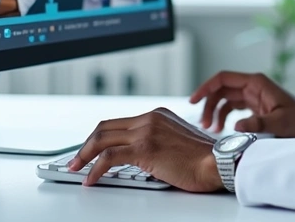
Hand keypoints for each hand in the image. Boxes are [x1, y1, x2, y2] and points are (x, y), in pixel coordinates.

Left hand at [68, 107, 220, 191]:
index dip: (101, 137)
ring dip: (84, 156)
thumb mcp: (179, 141)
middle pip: (105, 127)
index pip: (119, 123)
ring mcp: (146, 132)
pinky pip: (109, 157)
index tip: (91, 149)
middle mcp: (150, 118)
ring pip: (102, 139)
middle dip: (86, 145)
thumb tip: (143, 158)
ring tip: (76, 169)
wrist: (218, 162)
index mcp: (158, 115)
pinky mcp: (144, 149)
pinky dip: (95, 169)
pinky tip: (91, 179)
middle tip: (76, 159)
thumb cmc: (205, 158)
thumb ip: (160, 141)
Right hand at [190, 71, 294, 137]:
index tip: (193, 100)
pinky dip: (224, 117)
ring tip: (209, 129)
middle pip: (221, 90)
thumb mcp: (280, 122)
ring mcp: (253, 95)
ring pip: (225, 99)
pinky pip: (233, 108)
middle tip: (202, 124)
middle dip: (208, 104)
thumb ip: (258, 123)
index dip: (205, 88)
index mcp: (256, 83)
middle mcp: (253, 86)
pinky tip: (221, 129)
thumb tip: (236, 126)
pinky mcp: (255, 106)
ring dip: (215, 112)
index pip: (223, 78)